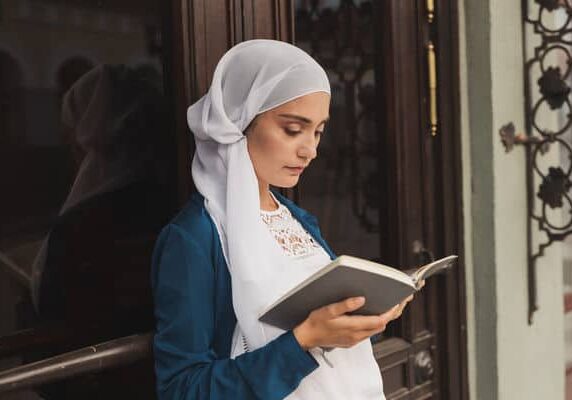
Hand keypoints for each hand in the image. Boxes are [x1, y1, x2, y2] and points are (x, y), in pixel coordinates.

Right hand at [293, 295, 413, 350]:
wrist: (306, 338)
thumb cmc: (315, 323)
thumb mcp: (328, 310)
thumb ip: (345, 305)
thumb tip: (361, 299)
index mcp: (352, 327)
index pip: (379, 321)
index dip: (391, 312)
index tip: (397, 303)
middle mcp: (356, 336)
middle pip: (381, 326)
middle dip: (392, 314)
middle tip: (400, 302)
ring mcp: (354, 340)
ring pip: (376, 330)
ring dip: (384, 319)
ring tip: (390, 307)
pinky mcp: (351, 341)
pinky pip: (368, 333)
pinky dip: (374, 324)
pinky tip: (373, 316)